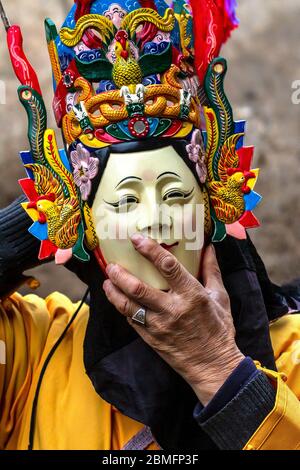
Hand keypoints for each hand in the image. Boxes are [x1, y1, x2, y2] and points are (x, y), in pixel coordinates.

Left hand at [103, 234, 244, 405]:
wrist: (213, 366)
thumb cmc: (219, 330)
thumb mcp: (220, 297)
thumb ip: (212, 270)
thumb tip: (208, 247)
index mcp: (192, 296)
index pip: (167, 267)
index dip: (150, 250)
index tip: (137, 239)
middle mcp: (172, 310)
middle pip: (139, 288)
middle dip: (121, 274)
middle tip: (112, 264)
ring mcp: (159, 326)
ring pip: (128, 306)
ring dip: (114, 291)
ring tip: (108, 280)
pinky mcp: (151, 339)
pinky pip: (131, 320)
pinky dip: (122, 308)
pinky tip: (119, 299)